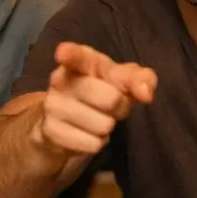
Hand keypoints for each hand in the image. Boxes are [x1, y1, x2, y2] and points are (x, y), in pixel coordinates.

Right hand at [34, 42, 157, 156]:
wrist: (66, 119)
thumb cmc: (100, 90)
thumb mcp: (121, 79)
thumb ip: (139, 79)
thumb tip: (145, 93)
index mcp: (80, 61)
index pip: (75, 56)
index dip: (70, 54)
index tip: (63, 53)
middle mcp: (60, 80)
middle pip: (110, 98)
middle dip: (121, 106)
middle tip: (112, 105)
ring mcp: (53, 106)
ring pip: (104, 125)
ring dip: (108, 126)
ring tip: (98, 118)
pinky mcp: (51, 131)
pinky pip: (92, 144)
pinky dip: (97, 143)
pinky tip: (87, 133)